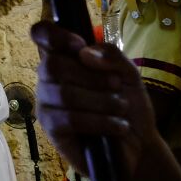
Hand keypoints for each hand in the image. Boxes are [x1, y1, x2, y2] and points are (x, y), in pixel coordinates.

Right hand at [30, 20, 179, 180]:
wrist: (139, 145)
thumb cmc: (129, 106)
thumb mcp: (129, 75)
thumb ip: (112, 56)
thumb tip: (84, 52)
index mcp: (65, 58)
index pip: (42, 35)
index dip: (54, 35)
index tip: (80, 44)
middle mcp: (49, 79)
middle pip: (52, 65)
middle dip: (92, 76)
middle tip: (116, 86)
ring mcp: (47, 104)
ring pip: (63, 93)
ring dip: (101, 100)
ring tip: (121, 108)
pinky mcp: (52, 130)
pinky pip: (68, 119)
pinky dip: (99, 121)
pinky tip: (118, 126)